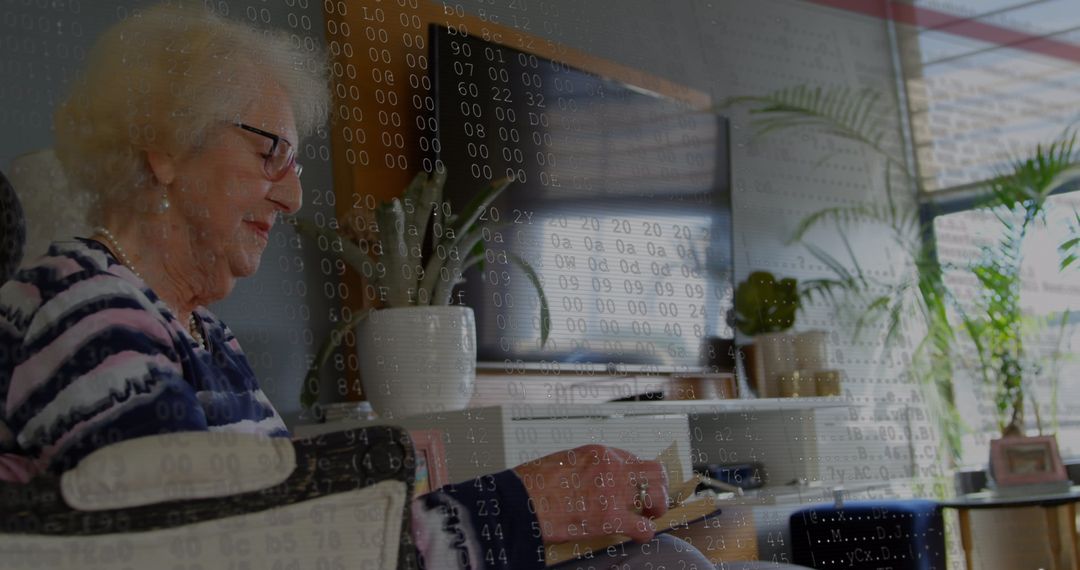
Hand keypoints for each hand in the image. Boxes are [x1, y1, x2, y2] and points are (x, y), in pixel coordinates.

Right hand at [512, 444, 668, 544]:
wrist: (521, 502)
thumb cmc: (532, 485)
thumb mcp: (562, 462)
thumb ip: (584, 468)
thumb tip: (592, 481)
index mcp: (598, 453)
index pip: (632, 459)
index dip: (635, 476)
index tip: (633, 486)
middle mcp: (612, 468)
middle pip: (654, 471)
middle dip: (656, 487)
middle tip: (649, 501)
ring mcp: (614, 493)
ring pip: (657, 495)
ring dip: (657, 507)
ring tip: (648, 516)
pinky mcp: (611, 519)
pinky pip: (644, 526)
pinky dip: (645, 533)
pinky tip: (637, 535)